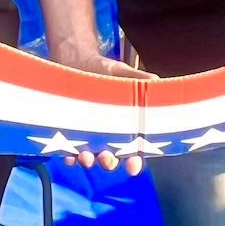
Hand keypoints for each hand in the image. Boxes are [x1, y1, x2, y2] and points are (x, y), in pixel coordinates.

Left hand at [48, 45, 153, 175]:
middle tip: (108, 158)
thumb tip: (157, 80)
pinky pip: (67, 151)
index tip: (134, 166)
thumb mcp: (121, 72)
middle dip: (110, 162)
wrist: (73, 60)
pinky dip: (69, 156)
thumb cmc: (102, 69)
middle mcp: (106, 135)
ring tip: (87, 156)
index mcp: (124, 126)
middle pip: (111, 158)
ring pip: (89, 157)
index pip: (133, 150)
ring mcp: (86, 135)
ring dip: (89, 160)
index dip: (135, 160)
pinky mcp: (67, 132)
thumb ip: (139, 78)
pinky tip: (70, 155)